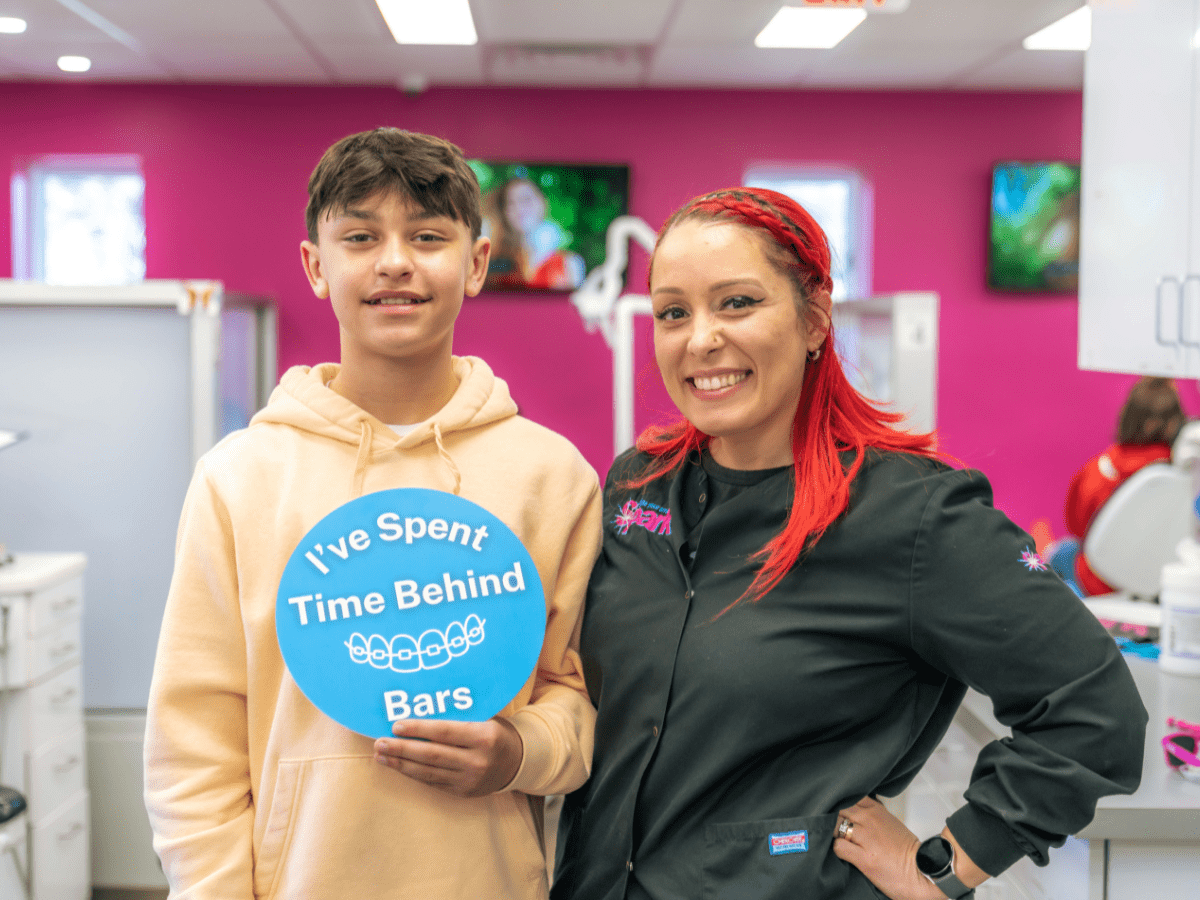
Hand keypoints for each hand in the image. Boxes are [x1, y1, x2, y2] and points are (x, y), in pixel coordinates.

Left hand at [373, 716, 523, 797]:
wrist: (517, 762)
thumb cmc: (495, 732)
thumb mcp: (486, 717)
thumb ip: (460, 714)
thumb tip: (422, 704)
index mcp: (483, 736)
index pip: (444, 731)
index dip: (418, 729)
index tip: (396, 725)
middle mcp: (476, 760)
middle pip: (431, 754)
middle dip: (401, 749)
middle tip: (379, 743)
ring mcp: (469, 780)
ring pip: (428, 772)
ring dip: (401, 764)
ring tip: (381, 756)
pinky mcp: (462, 792)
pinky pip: (432, 782)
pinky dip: (413, 774)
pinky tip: (398, 766)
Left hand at [832, 796, 945, 899]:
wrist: (922, 872)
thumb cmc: (906, 851)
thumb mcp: (889, 822)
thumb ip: (871, 813)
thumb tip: (853, 809)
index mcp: (876, 810)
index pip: (847, 796)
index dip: (838, 803)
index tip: (834, 810)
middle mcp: (869, 820)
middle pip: (838, 808)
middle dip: (831, 816)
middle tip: (830, 826)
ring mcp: (866, 838)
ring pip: (835, 825)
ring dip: (832, 833)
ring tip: (836, 840)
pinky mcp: (864, 858)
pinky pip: (838, 847)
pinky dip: (836, 850)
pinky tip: (843, 853)